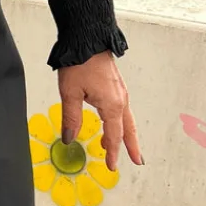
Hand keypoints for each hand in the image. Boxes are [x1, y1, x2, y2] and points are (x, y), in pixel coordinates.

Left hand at [58, 51, 143, 170]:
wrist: (87, 39)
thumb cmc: (80, 62)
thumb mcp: (70, 93)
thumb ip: (71, 118)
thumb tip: (69, 138)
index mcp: (112, 105)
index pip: (113, 136)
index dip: (112, 153)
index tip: (111, 166)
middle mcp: (120, 100)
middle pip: (128, 130)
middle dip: (131, 147)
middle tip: (136, 161)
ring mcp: (120, 92)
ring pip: (126, 119)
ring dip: (124, 134)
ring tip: (119, 146)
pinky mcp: (115, 86)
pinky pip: (121, 109)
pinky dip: (119, 121)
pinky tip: (111, 123)